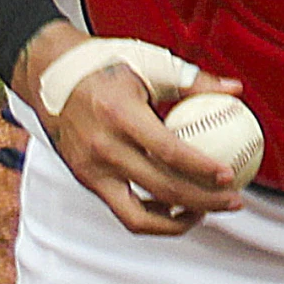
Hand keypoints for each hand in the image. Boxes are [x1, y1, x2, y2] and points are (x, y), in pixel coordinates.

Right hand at [14, 26, 245, 236]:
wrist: (47, 76)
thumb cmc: (104, 65)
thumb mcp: (148, 63)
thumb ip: (193, 81)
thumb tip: (235, 90)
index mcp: (120, 115)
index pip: (169, 151)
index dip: (202, 169)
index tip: (230, 176)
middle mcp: (103, 148)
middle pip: (163, 189)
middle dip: (206, 202)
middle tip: (235, 200)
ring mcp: (92, 170)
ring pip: (141, 215)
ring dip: (179, 220)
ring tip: (207, 211)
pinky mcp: (87, 182)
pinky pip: (125, 212)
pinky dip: (154, 217)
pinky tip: (176, 207)